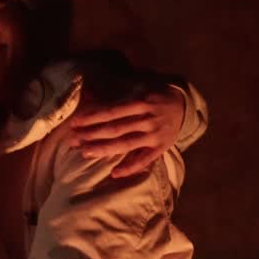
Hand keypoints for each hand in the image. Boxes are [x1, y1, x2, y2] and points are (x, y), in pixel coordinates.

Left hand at [69, 88, 185, 177]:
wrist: (185, 104)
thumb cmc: (154, 93)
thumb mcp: (138, 85)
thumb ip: (114, 87)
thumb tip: (88, 87)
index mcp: (141, 102)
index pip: (112, 112)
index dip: (92, 117)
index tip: (75, 123)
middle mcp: (148, 119)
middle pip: (116, 129)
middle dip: (92, 135)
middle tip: (73, 140)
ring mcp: (155, 135)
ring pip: (126, 144)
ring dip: (104, 149)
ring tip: (85, 152)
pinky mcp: (161, 147)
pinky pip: (145, 160)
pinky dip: (131, 168)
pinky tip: (115, 173)